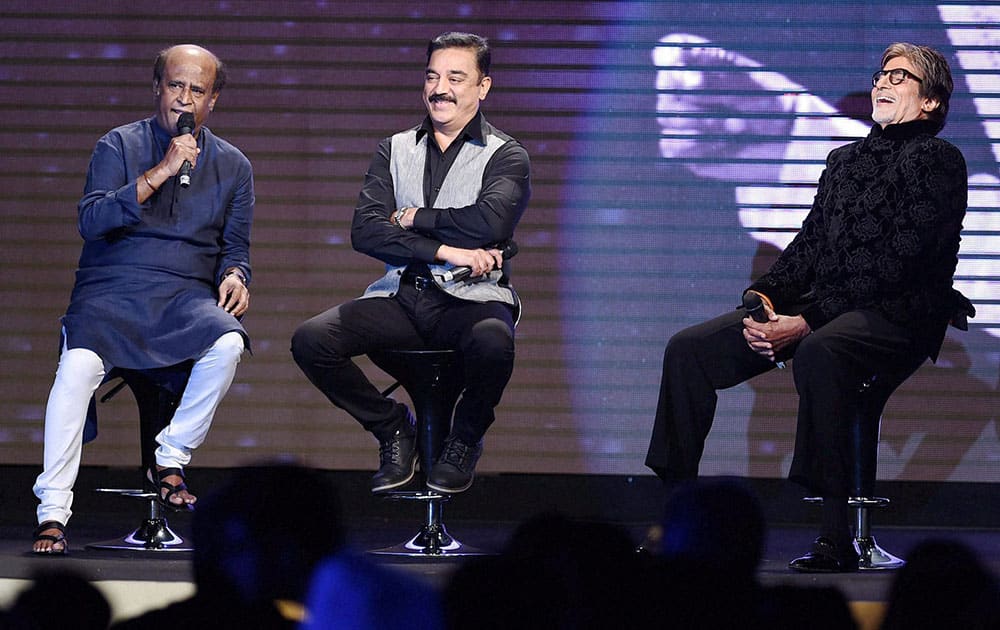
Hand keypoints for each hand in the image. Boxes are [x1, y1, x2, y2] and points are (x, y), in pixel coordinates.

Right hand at [161, 133, 199, 176]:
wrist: (165, 168)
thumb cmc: (171, 162)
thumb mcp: (179, 153)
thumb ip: (188, 149)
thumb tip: (198, 149)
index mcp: (175, 140)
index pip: (189, 136)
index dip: (193, 143)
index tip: (193, 149)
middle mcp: (177, 141)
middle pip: (193, 144)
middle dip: (194, 152)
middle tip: (192, 158)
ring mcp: (179, 146)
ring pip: (194, 151)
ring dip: (194, 159)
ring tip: (190, 162)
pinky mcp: (181, 152)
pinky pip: (192, 157)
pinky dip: (192, 162)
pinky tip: (189, 164)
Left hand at [218, 274, 249, 316]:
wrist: (234, 280)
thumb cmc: (227, 284)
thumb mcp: (222, 288)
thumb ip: (222, 297)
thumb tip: (220, 306)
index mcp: (238, 286)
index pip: (235, 297)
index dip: (230, 304)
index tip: (225, 310)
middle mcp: (244, 291)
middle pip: (242, 302)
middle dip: (236, 309)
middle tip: (230, 315)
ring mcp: (247, 295)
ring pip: (245, 305)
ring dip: (239, 311)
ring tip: (232, 316)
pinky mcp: (247, 299)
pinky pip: (245, 306)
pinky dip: (241, 311)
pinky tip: (236, 314)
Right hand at [435, 244, 502, 276]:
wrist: (451, 254)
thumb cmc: (460, 256)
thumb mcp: (473, 257)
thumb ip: (480, 260)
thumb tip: (486, 268)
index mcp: (481, 251)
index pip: (495, 252)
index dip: (499, 259)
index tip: (499, 265)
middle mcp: (480, 252)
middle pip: (491, 262)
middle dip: (487, 269)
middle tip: (482, 271)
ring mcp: (476, 255)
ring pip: (484, 267)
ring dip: (480, 272)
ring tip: (474, 272)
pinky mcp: (471, 259)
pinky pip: (477, 270)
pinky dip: (474, 273)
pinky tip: (471, 272)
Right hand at [653, 33, 796, 178]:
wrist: (784, 143)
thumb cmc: (771, 105)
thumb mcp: (750, 86)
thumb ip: (720, 80)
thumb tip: (693, 82)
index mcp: (700, 63)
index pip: (668, 52)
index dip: (671, 58)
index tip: (691, 71)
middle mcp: (683, 89)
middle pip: (666, 88)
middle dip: (699, 98)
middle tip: (732, 104)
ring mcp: (679, 118)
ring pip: (668, 118)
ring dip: (706, 123)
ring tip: (739, 127)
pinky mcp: (680, 146)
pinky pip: (672, 145)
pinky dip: (700, 146)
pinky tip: (725, 144)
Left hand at [742, 311, 809, 360]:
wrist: (800, 329)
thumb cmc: (789, 323)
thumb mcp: (775, 318)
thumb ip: (764, 319)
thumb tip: (756, 319)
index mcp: (768, 330)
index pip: (752, 326)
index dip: (747, 322)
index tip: (745, 320)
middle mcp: (768, 339)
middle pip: (750, 337)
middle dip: (746, 331)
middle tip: (746, 328)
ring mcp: (771, 346)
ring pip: (754, 345)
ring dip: (750, 340)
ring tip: (749, 336)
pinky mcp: (775, 350)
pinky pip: (762, 352)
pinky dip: (757, 348)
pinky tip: (755, 345)